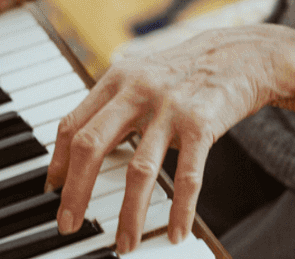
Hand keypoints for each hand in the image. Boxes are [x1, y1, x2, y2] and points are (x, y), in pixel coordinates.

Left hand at [45, 25, 294, 252]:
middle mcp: (138, 91)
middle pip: (93, 146)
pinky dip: (180, 210)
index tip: (53, 191)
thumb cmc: (187, 71)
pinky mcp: (202, 125)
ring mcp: (170, 108)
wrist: (242, 54)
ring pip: (138, 171)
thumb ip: (113, 105)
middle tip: (69, 225)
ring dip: (128, 215)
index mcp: (117, 80)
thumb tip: (79, 147)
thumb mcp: (142, 75)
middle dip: (76, 193)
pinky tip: (176, 232)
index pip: (74, 125)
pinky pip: (187, 177)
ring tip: (124, 244)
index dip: (59, 162)